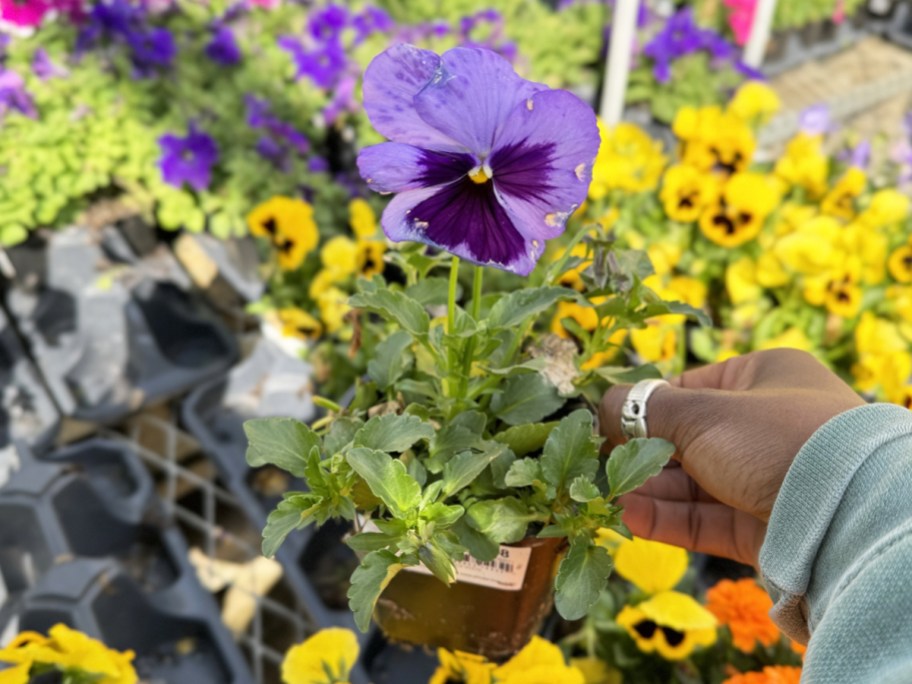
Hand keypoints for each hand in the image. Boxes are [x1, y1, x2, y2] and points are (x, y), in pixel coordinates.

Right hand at [599, 349, 864, 568]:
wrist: (846, 512)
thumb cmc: (772, 436)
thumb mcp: (700, 413)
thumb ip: (643, 408)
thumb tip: (601, 404)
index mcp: (763, 378)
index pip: (691, 388)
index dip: (646, 406)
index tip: (608, 424)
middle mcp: (767, 426)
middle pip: (689, 439)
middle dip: (642, 454)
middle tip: (600, 466)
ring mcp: (767, 478)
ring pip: (694, 484)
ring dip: (649, 489)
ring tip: (608, 496)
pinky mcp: (764, 526)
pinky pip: (707, 519)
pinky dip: (668, 519)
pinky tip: (631, 517)